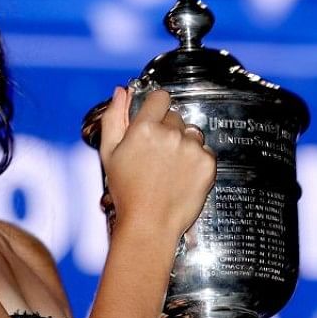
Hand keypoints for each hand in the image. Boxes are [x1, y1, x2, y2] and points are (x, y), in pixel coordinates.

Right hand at [97, 87, 215, 243]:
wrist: (149, 225)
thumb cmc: (127, 192)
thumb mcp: (109, 153)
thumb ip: (114, 118)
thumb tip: (121, 92)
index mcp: (144, 128)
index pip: (161, 97)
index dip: (157, 108)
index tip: (155, 119)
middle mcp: (170, 134)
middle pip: (176, 117)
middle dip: (168, 130)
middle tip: (157, 156)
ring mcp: (191, 148)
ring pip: (192, 134)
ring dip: (184, 145)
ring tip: (170, 169)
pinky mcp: (207, 164)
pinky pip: (205, 151)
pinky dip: (197, 162)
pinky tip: (182, 177)